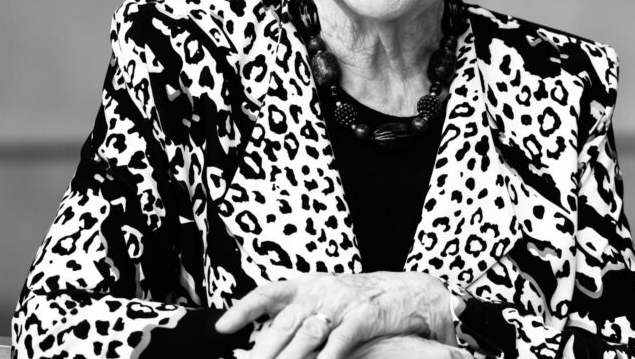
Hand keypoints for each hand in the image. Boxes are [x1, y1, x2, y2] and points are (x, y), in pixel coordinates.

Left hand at [215, 272, 453, 358]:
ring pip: (305, 335)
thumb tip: (265, 337)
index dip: (243, 309)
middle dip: (260, 350)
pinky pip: (339, 342)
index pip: (268, 293)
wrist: (413, 292)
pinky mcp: (364, 317)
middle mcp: (321, 290)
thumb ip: (300, 314)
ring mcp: (342, 303)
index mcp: (308, 285)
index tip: (221, 327)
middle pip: (282, 323)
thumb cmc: (365, 301)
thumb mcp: (328, 298)